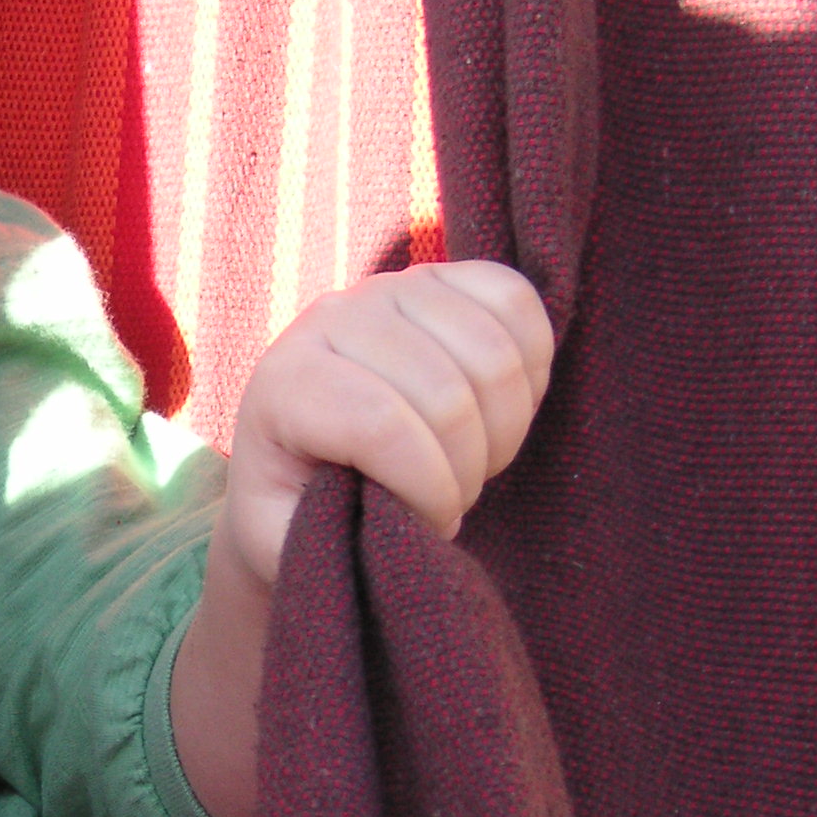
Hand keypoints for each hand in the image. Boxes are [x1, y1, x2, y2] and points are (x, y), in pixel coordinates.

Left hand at [223, 259, 553, 585]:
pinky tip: (500, 408)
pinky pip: (518, 301)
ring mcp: (390, 286)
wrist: (311, 452)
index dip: (429, 489)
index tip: (430, 523)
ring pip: (493, 353)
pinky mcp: (442, 275)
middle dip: (468, 469)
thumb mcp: (285, 542)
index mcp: (285, 383)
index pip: (381, 425)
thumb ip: (318, 539)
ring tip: (472, 458)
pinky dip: (531, 366)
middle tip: (451, 496)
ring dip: (504, 427)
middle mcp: (331, 317)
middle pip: (448, 393)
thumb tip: (390, 518)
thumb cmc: (301, 506)